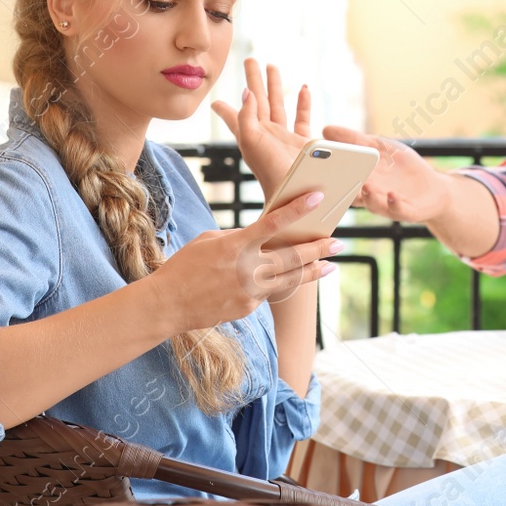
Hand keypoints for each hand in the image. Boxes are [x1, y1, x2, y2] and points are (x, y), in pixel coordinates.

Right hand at [152, 190, 342, 332]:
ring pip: (290, 279)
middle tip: (338, 242)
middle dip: (318, 248)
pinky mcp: (248, 307)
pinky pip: (271, 292)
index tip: (318, 198)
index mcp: (235, 245)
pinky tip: (292, 279)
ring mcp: (249, 291)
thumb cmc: (186, 266)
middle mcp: (246, 269)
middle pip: (292, 257)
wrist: (167, 304)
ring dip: (313, 271)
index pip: (273, 223)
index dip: (298, 209)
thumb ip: (239, 237)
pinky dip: (281, 283)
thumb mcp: (209, 240)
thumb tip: (262, 238)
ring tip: (330, 264)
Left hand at [212, 58, 310, 190]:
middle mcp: (265, 134)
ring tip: (272, 65)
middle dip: (253, 80)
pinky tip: (303, 88)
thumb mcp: (252, 142)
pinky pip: (302, 117)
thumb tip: (246, 93)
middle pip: (257, 100)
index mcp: (249, 135)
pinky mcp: (303, 142)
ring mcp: (284, 137)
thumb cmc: (270, 172)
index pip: (234, 115)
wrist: (295, 194)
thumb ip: (246, 116)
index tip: (214, 99)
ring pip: (279, 104)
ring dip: (276, 86)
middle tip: (249, 59)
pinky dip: (303, 102)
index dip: (224, 107)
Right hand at [322, 125, 450, 222]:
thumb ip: (354, 139)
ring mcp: (386, 205)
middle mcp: (369, 196)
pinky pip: (397, 210)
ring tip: (364, 185)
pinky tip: (392, 194)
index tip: (312, 166)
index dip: (325, 176)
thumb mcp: (378, 147)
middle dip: (342, 188)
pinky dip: (393, 203)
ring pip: (372, 204)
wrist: (433, 188)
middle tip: (333, 178)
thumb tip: (325, 129)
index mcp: (357, 181)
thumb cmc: (402, 167)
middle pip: (351, 194)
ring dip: (368, 196)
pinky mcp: (405, 212)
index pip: (337, 180)